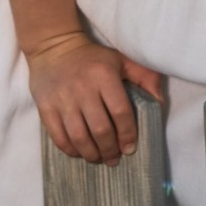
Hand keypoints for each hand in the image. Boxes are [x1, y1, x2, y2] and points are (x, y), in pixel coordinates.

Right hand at [27, 30, 166, 164]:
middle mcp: (83, 88)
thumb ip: (146, 78)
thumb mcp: (122, 60)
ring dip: (92, 154)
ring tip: (98, 158)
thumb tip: (160, 103)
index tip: (130, 147)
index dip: (128, 134)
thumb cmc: (93, 58)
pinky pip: (59, 137)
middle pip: (101, 130)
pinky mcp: (46, 107)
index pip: (121, 112)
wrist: (54, 46)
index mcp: (104, 76)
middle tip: (114, 158)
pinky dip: (71, 150)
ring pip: (79, 137)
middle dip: (110, 150)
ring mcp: (62, 99)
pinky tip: (79, 152)